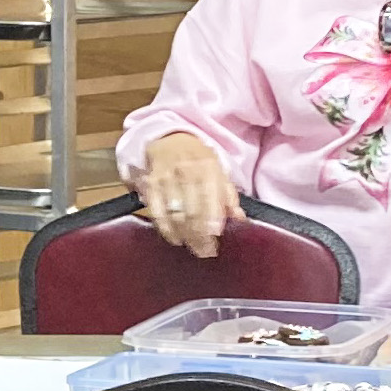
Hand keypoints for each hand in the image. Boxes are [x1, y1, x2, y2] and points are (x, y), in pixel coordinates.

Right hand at [138, 132, 240, 259]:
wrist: (170, 139)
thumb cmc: (199, 160)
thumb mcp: (220, 171)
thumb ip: (229, 196)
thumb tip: (240, 220)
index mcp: (208, 170)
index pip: (209, 203)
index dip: (211, 227)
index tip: (215, 244)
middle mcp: (186, 173)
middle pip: (192, 213)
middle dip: (199, 237)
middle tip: (205, 252)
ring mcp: (166, 179)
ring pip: (175, 215)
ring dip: (184, 236)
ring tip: (192, 247)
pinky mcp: (150, 185)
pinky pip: (156, 212)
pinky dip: (166, 229)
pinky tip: (175, 238)